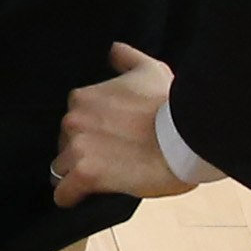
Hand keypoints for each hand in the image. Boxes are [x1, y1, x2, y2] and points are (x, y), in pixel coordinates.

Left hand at [54, 42, 196, 202]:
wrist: (188, 137)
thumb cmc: (172, 103)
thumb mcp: (151, 70)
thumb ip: (127, 58)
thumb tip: (113, 51)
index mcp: (83, 97)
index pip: (73, 119)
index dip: (88, 131)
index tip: (105, 138)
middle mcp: (73, 120)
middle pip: (64, 143)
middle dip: (80, 151)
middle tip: (108, 160)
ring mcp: (77, 147)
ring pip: (61, 168)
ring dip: (74, 174)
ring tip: (95, 182)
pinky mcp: (85, 174)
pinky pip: (64, 193)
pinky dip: (69, 197)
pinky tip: (78, 199)